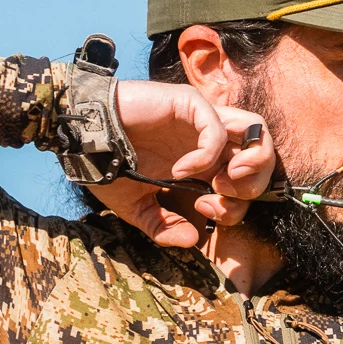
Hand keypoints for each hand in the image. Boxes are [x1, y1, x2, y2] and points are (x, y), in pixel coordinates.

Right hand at [82, 80, 275, 247]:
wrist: (79, 139)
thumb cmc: (107, 165)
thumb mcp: (136, 206)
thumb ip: (162, 226)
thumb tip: (191, 239)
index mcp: (206, 164)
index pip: (248, 182)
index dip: (237, 204)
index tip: (204, 211)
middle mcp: (211, 141)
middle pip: (263, 156)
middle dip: (253, 185)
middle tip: (218, 197)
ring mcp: (203, 119)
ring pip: (256, 131)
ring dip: (250, 162)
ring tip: (223, 180)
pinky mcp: (189, 104)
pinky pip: (217, 129)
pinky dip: (206, 155)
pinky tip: (181, 169)